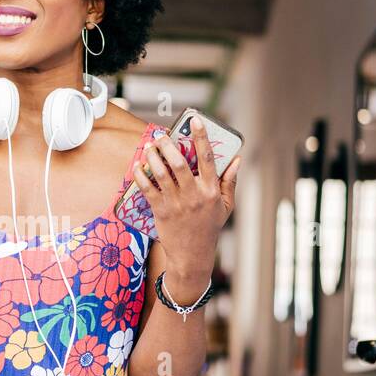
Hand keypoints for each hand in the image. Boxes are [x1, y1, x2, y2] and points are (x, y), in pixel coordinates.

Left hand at [130, 116, 241, 279]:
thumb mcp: (225, 206)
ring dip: (153, 157)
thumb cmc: (209, 228)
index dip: (202, 136)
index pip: (208, 158)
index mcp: (211, 190)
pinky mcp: (161, 211)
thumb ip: (229, 181)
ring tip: (149, 147)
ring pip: (162, 174)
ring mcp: (177, 203)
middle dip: (169, 145)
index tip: (195, 120)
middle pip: (180, 163)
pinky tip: (137, 167)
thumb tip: (237, 159)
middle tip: (161, 135)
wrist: (192, 255)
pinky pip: (148, 189)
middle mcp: (194, 195)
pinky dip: (141, 176)